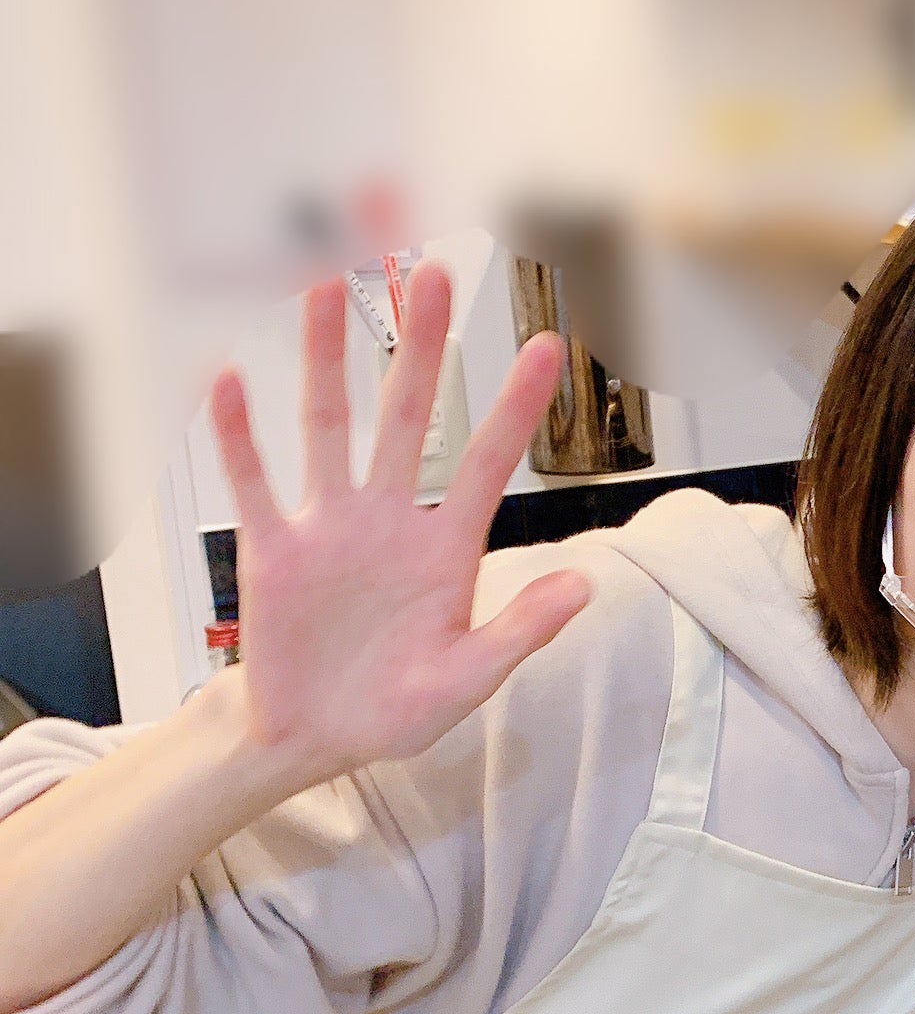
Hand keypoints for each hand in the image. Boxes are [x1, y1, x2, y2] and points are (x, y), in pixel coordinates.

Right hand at [209, 262, 589, 791]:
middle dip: (420, 349)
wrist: (317, 740)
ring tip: (324, 289)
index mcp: (447, 550)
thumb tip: (583, 584)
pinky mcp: (273, 551)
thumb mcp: (468, 680)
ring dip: (326, 361)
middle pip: (408, 418)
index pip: (487, 463)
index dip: (516, 405)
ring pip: (329, 429)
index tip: (549, 346)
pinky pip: (254, 485)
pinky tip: (231, 379)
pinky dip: (240, 436)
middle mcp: (388, 522)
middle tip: (432, 273)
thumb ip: (523, 630)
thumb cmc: (395, 711)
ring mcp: (329, 529)